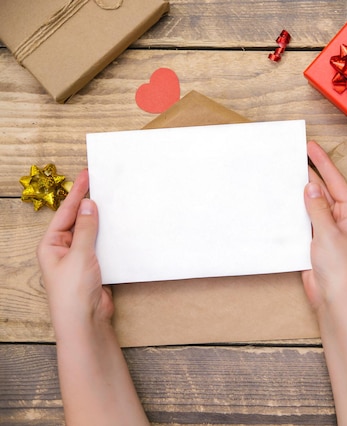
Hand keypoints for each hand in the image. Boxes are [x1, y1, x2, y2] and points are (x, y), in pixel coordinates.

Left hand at [37, 169, 111, 329]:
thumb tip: (89, 205)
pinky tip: (119, 226)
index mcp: (51, 245)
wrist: (85, 321)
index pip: (66, 212)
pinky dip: (110, 235)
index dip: (77, 193)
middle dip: (89, 203)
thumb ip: (86, 229)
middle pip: (78, 220)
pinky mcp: (95, 266)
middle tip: (100, 182)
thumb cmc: (73, 293)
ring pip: (92, 232)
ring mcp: (80, 258)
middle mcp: (63, 249)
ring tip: (112, 200)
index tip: (87, 175)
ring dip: (102, 219)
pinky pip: (103, 244)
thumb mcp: (79, 255)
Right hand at [301, 141, 346, 310]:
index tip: (311, 145)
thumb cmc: (340, 268)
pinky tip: (282, 203)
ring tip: (285, 173)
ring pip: (311, 206)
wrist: (334, 299)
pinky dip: (294, 212)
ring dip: (300, 193)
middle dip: (310, 173)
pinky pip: (303, 222)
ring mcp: (327, 231)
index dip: (322, 162)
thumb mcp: (328, 233)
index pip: (335, 181)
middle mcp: (340, 219)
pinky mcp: (314, 243)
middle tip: (294, 155)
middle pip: (323, 191)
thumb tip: (310, 186)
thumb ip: (317, 208)